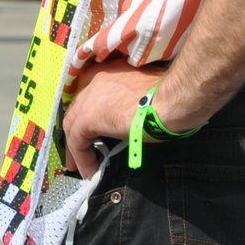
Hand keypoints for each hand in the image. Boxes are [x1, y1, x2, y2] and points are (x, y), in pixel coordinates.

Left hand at [61, 58, 158, 175]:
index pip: (89, 96)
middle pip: (77, 110)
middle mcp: (94, 82)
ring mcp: (89, 98)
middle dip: (76, 132)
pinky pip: (77, 140)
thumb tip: (132, 117)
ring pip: (73, 125)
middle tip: (79, 152)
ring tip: (81, 167)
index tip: (89, 131)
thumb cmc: (168, 97)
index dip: (86, 114)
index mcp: (108, 74)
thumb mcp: (143, 96)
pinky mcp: (88, 117)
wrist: (171, 101)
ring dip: (76, 148)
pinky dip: (81, 157)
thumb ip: (130, 102)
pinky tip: (89, 171)